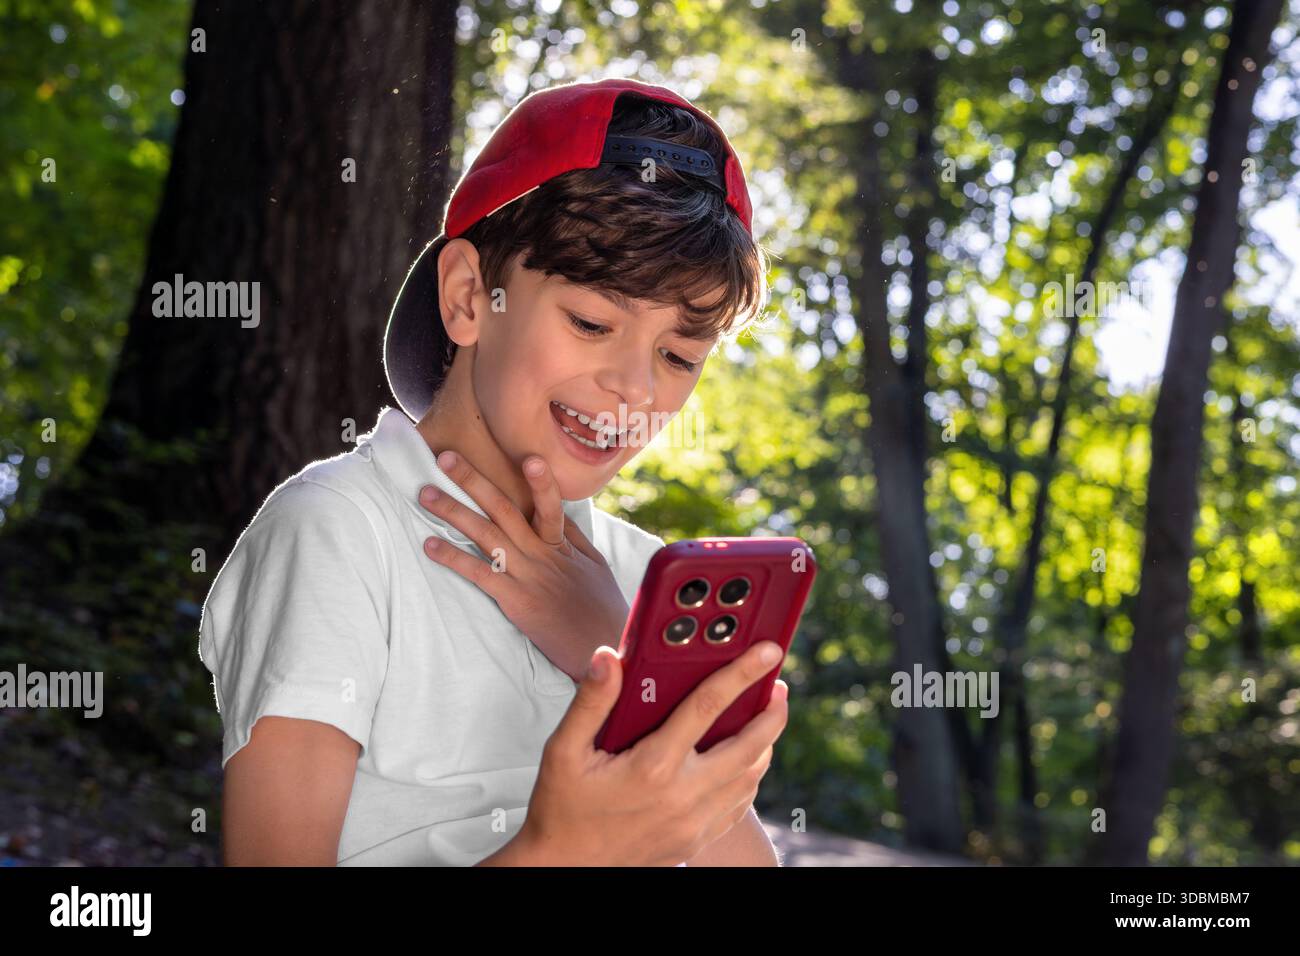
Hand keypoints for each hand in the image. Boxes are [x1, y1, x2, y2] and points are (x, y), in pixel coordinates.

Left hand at [418, 451, 630, 680]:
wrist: (605, 651)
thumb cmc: (602, 610)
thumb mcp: (595, 567)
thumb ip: (575, 538)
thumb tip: (558, 511)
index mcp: (563, 545)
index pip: (551, 505)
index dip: (541, 482)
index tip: (527, 457)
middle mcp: (543, 555)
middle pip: (505, 510)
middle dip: (474, 481)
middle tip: (446, 457)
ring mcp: (528, 577)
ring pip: (486, 535)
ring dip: (454, 512)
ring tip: (426, 494)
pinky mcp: (516, 601)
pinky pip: (479, 574)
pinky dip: (453, 558)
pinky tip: (430, 545)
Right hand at [507, 641, 789, 865]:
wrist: (564, 868)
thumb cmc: (562, 808)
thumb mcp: (564, 750)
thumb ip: (591, 701)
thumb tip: (609, 658)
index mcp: (652, 766)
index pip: (708, 706)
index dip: (742, 674)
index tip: (766, 653)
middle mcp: (681, 795)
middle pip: (749, 746)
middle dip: (772, 713)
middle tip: (779, 687)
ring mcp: (693, 821)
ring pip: (751, 778)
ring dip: (765, 745)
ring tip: (764, 720)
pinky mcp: (695, 839)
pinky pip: (739, 806)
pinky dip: (750, 778)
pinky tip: (744, 762)